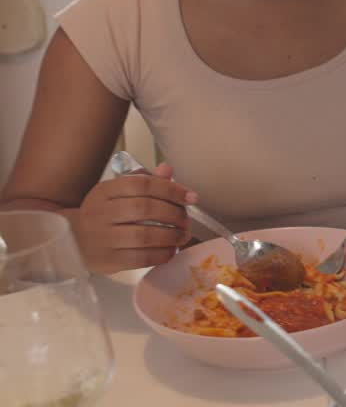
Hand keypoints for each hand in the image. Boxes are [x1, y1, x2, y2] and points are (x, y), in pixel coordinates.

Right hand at [72, 162, 194, 273]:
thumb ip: (144, 181)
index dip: (171, 189)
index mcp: (104, 191)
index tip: (191, 197)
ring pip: (144, 236)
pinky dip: (161, 254)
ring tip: (183, 235)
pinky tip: (171, 250)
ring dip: (172, 236)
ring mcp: (102, 238)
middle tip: (187, 220)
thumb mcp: (117, 193)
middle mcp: (100, 213)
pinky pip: (140, 259)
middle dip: (175, 214)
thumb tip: (167, 170)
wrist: (69, 241)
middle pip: (145, 209)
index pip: (142, 185)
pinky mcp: (107, 261)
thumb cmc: (102, 214)